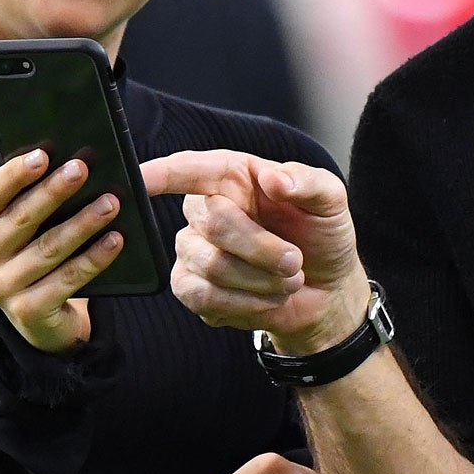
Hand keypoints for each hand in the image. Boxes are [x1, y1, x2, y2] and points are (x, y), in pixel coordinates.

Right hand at [0, 150, 123, 351]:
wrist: (45, 323)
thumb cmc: (41, 263)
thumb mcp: (29, 234)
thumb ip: (37, 204)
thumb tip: (73, 165)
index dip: (15, 173)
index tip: (43, 153)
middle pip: (20, 218)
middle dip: (53, 191)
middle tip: (82, 169)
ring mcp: (2, 288)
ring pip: (48, 248)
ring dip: (82, 222)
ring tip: (111, 203)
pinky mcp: (28, 311)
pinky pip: (68, 279)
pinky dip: (94, 258)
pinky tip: (116, 240)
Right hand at [140, 151, 367, 353]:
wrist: (326, 291)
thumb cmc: (322, 236)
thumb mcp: (331, 202)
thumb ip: (309, 183)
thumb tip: (273, 178)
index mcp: (234, 178)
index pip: (189, 169)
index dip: (162, 174)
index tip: (142, 178)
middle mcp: (206, 210)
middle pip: (213, 224)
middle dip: (262, 249)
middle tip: (295, 262)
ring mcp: (194, 250)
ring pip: (210, 265)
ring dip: (260, 280)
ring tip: (288, 281)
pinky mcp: (191, 288)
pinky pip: (204, 297)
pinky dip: (247, 303)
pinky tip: (268, 299)